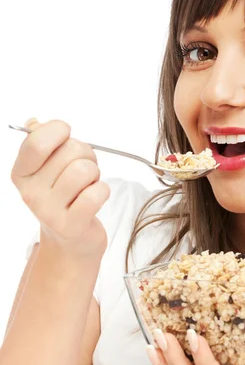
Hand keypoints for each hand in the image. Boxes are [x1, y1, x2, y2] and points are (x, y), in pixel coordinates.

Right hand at [11, 118, 110, 257]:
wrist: (70, 240)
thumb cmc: (64, 197)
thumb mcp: (46, 169)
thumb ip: (40, 143)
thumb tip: (34, 123)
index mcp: (21, 173)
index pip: (37, 140)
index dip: (59, 129)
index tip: (66, 135)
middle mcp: (30, 192)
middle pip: (70, 150)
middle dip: (86, 154)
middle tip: (84, 170)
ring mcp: (48, 211)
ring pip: (84, 169)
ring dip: (95, 173)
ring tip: (88, 184)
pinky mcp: (71, 225)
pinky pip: (96, 193)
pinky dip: (102, 190)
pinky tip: (94, 198)